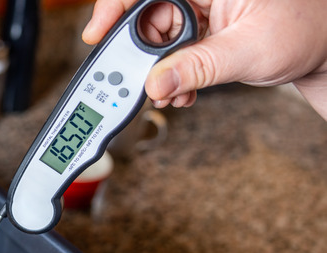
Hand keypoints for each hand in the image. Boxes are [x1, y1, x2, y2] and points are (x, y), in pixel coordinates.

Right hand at [81, 0, 326, 119]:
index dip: (115, 6)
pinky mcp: (201, 28)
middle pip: (146, 14)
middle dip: (139, 52)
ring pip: (156, 36)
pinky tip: (181, 90)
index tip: (97, 31)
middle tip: (134, 79)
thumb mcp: (249, 51)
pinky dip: (170, 74)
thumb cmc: (308, 31)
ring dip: (155, 70)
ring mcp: (200, 9)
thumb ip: (198, 68)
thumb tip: (156, 83)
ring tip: (169, 93)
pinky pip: (171, 49)